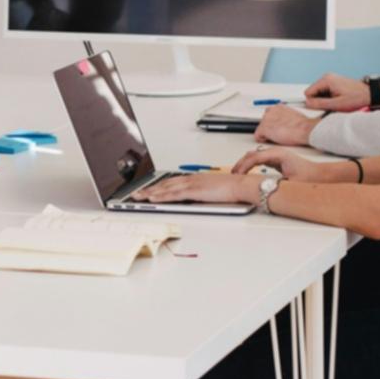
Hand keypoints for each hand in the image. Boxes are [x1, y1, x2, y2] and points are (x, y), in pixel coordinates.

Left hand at [137, 173, 259, 205]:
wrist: (243, 185)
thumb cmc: (233, 189)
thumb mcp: (214, 191)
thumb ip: (203, 194)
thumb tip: (196, 200)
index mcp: (196, 178)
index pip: (172, 182)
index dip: (159, 186)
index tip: (149, 190)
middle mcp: (192, 179)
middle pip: (165, 184)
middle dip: (149, 189)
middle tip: (136, 194)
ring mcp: (192, 184)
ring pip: (166, 188)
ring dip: (150, 193)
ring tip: (138, 197)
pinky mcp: (194, 191)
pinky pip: (174, 194)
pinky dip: (161, 196)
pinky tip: (152, 199)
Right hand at [231, 147, 328, 181]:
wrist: (320, 175)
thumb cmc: (309, 177)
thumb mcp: (289, 182)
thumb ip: (273, 183)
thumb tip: (260, 187)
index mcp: (278, 154)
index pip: (254, 157)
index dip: (243, 166)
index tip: (237, 175)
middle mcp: (276, 152)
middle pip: (251, 154)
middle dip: (240, 164)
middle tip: (232, 175)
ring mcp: (276, 155)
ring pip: (254, 156)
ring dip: (244, 164)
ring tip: (237, 174)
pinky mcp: (276, 160)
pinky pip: (259, 159)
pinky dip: (250, 165)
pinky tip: (247, 172)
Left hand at [254, 105, 319, 145]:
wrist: (305, 129)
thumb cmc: (303, 125)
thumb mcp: (294, 115)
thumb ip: (285, 117)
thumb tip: (285, 122)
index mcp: (278, 107)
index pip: (268, 114)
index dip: (272, 123)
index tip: (276, 127)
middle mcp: (270, 111)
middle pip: (263, 122)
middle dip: (269, 129)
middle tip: (277, 134)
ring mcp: (266, 120)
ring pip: (261, 129)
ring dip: (267, 135)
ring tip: (278, 138)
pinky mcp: (264, 129)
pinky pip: (258, 137)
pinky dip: (263, 140)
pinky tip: (272, 141)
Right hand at [303, 72, 369, 112]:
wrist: (370, 94)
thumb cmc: (357, 98)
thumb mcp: (337, 104)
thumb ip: (320, 104)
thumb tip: (306, 103)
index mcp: (326, 80)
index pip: (308, 92)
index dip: (313, 102)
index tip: (321, 107)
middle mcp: (327, 77)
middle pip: (313, 92)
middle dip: (319, 101)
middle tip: (331, 106)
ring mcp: (330, 79)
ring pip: (318, 93)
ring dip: (324, 100)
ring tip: (336, 103)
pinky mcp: (334, 82)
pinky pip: (324, 92)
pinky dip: (328, 98)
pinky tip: (337, 100)